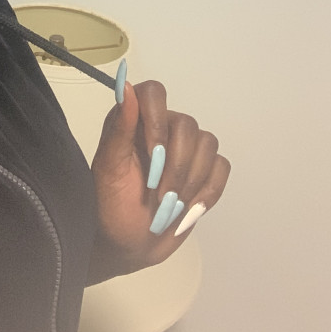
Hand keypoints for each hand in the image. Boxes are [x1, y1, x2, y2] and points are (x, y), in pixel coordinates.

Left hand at [87, 78, 229, 281]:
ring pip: (208, 144)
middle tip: (158, 194)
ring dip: (190, 180)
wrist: (128, 246)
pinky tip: (190, 208)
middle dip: (176, 165)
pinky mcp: (204, 172)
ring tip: (170, 205)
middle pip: (187, 125)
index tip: (153, 154)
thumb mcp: (109, 169)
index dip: (158, 120)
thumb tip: (126, 86)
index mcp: (134, 122)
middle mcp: (162, 128)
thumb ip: (119, 128)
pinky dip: (209, 189)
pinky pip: (221, 167)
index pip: (154, 92)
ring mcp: (186, 150)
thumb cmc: (111, 207)